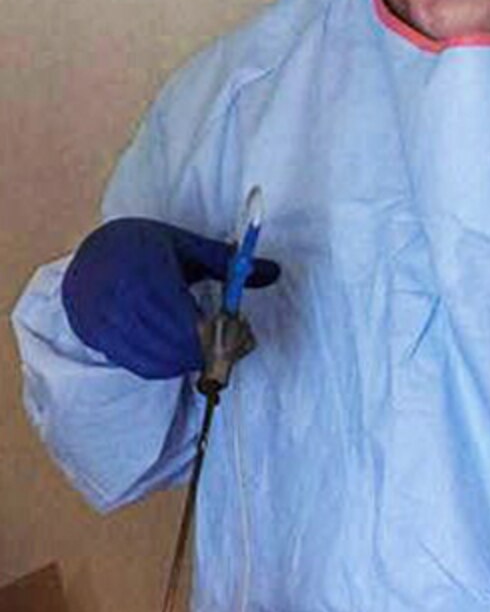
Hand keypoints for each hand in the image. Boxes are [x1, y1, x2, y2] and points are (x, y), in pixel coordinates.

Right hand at [62, 218, 280, 380]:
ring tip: (204, 346)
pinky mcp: (97, 338)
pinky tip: (180, 351)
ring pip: (157, 359)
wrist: (93, 254)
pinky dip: (167, 366)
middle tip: (227, 343)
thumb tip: (274, 271)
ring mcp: (104, 320)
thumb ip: (228, 261)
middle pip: (172, 341)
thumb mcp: (186, 246)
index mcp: (145, 268)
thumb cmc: (147, 248)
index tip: (235, 328)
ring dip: (188, 360)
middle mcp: (119, 295)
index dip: (213, 331)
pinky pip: (140, 366)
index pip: (183, 315)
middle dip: (207, 348)